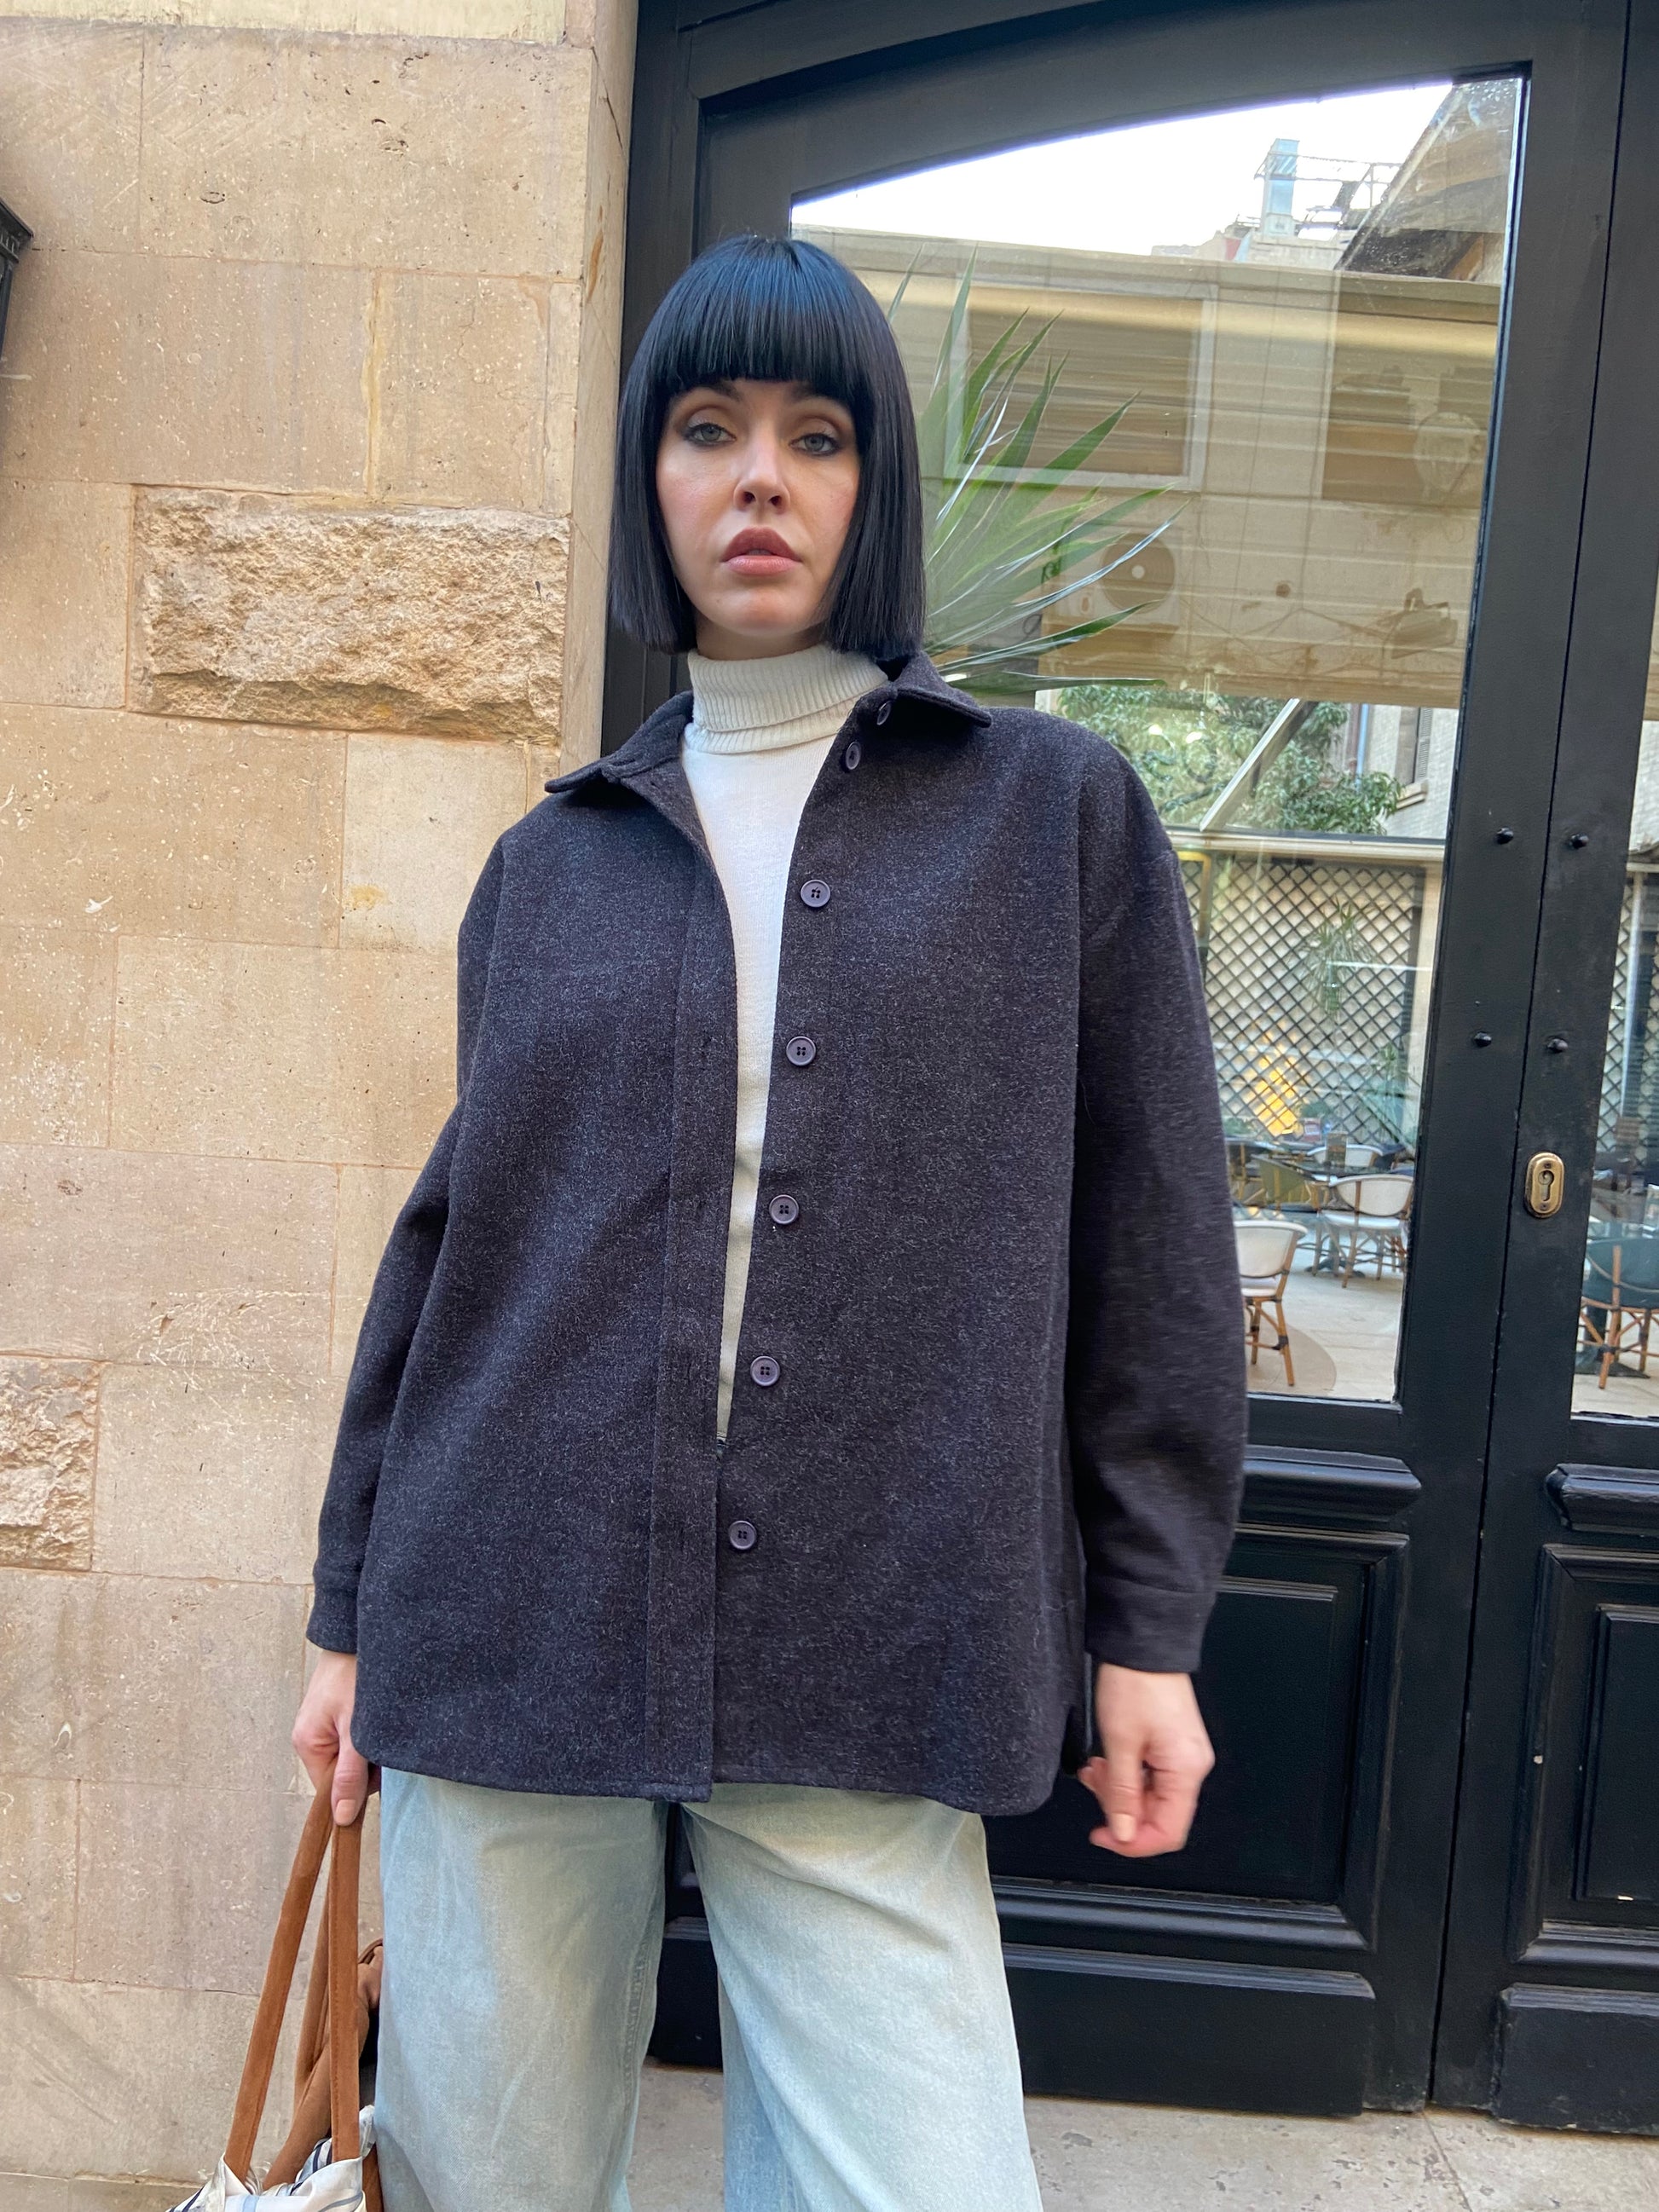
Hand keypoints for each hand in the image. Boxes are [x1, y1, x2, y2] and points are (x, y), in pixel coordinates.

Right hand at [293, 1649, 376, 1824]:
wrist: (358, 1633)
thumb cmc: (355, 1675)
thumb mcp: (357, 1731)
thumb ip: (350, 1775)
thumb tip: (341, 1818)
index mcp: (307, 1743)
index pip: (329, 1790)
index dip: (356, 1786)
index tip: (377, 1767)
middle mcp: (310, 1735)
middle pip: (341, 1773)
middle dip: (366, 1764)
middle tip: (380, 1737)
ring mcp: (323, 1723)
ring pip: (351, 1755)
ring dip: (369, 1747)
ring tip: (379, 1721)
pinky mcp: (336, 1712)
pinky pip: (353, 1737)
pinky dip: (368, 1732)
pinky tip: (376, 1716)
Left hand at [1079, 1663, 1213, 1855]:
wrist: (1144, 1642)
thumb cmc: (1136, 1682)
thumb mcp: (1119, 1743)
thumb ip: (1121, 1793)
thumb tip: (1124, 1833)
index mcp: (1186, 1770)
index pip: (1168, 1832)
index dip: (1133, 1843)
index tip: (1104, 1837)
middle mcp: (1192, 1765)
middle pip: (1158, 1814)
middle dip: (1120, 1808)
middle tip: (1094, 1787)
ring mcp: (1183, 1754)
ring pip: (1151, 1794)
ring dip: (1118, 1789)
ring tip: (1095, 1770)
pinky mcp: (1173, 1743)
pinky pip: (1151, 1774)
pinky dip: (1126, 1772)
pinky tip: (1107, 1761)